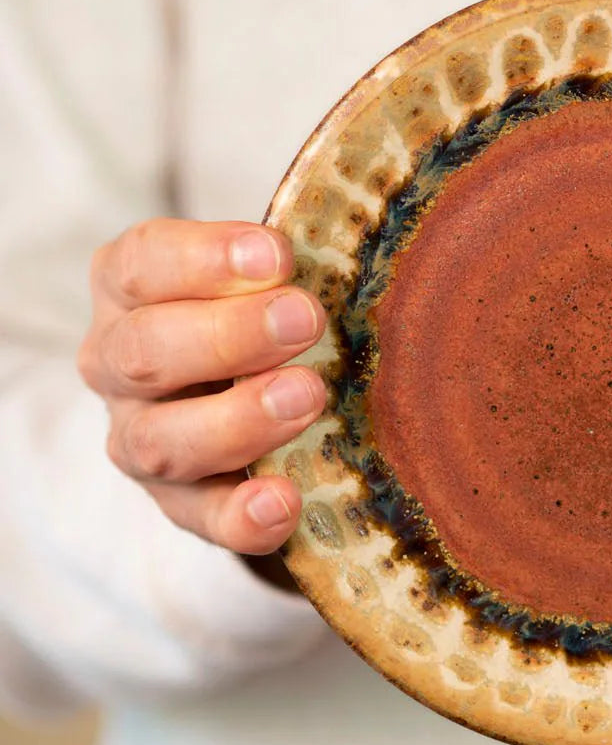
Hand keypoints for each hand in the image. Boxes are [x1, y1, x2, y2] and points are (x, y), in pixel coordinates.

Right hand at [77, 220, 326, 555]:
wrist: (256, 396)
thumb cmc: (267, 310)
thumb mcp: (267, 273)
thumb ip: (289, 257)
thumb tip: (359, 225)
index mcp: (131, 288)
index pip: (144, 263)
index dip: (205, 257)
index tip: (276, 254)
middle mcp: (118, 364)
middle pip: (146, 351)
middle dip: (228, 336)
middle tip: (305, 320)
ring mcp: (142, 440)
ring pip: (163, 441)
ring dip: (237, 419)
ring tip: (308, 395)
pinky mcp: (182, 505)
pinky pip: (202, 519)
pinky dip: (241, 516)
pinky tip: (284, 501)